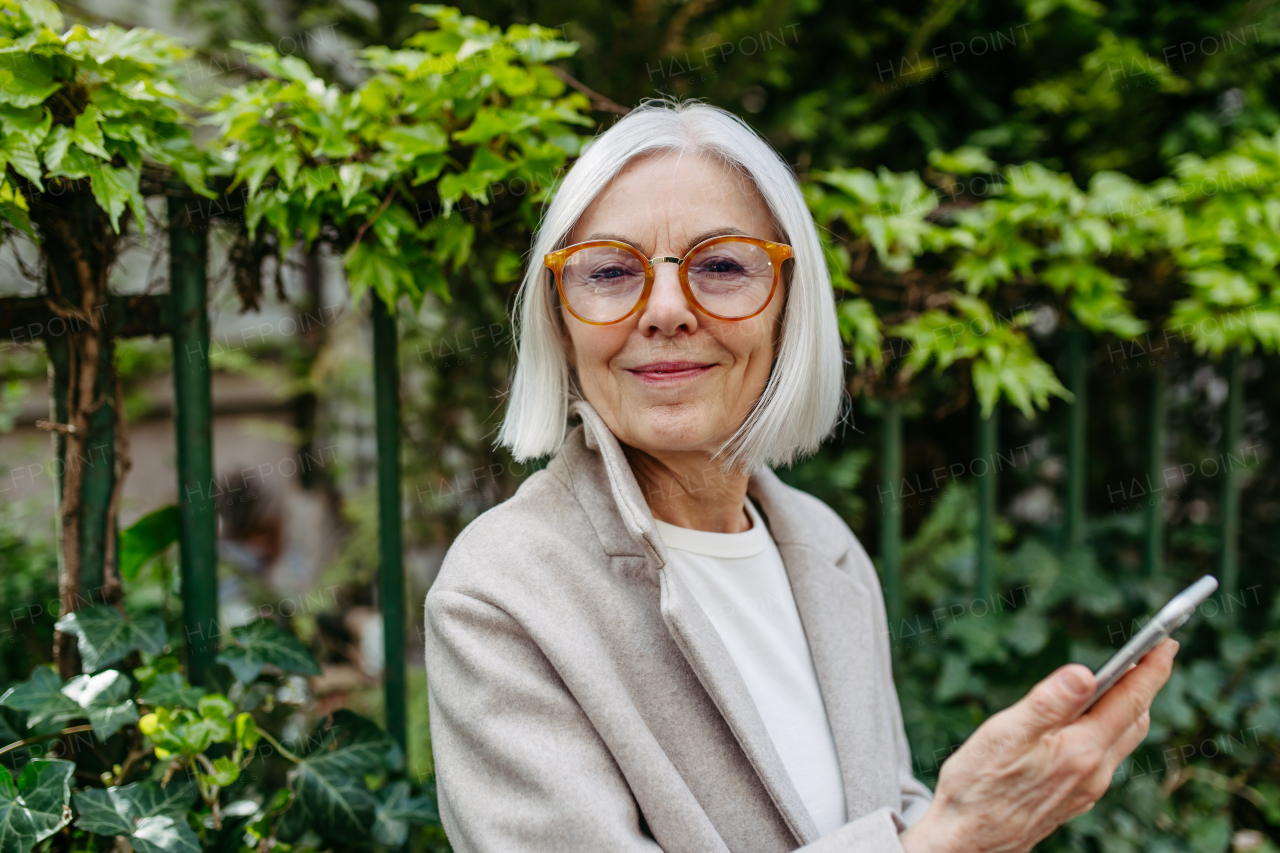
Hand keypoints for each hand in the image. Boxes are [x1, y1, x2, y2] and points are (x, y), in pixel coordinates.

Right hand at [899, 639, 1178, 852]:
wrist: (968, 842)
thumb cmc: (978, 787)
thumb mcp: (1005, 735)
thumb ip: (1047, 704)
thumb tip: (1085, 673)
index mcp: (1081, 750)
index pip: (1129, 701)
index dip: (1151, 669)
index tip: (1168, 641)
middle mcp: (1094, 772)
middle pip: (1134, 720)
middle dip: (1146, 685)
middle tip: (1151, 655)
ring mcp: (1087, 788)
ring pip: (1122, 740)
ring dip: (1130, 708)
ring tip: (1127, 682)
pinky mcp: (1075, 797)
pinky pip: (1106, 756)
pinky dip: (1110, 728)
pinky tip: (1091, 723)